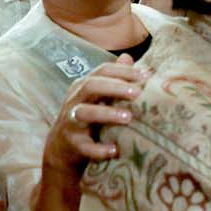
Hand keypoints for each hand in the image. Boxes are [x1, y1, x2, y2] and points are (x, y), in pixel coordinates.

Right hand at [43, 54, 147, 172]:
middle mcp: (75, 100)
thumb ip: (115, 79)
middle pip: (91, 86)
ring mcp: (71, 122)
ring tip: (129, 118)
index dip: (123, 71)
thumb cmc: (89, 117)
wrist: (63, 148)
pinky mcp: (72, 143)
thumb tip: (132, 60)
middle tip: (138, 92)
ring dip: (107, 114)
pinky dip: (98, 149)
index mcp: (84, 86)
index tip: (147, 75)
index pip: (102, 71)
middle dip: (115, 87)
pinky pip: (84, 146)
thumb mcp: (100, 96)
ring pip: (85, 113)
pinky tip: (114, 150)